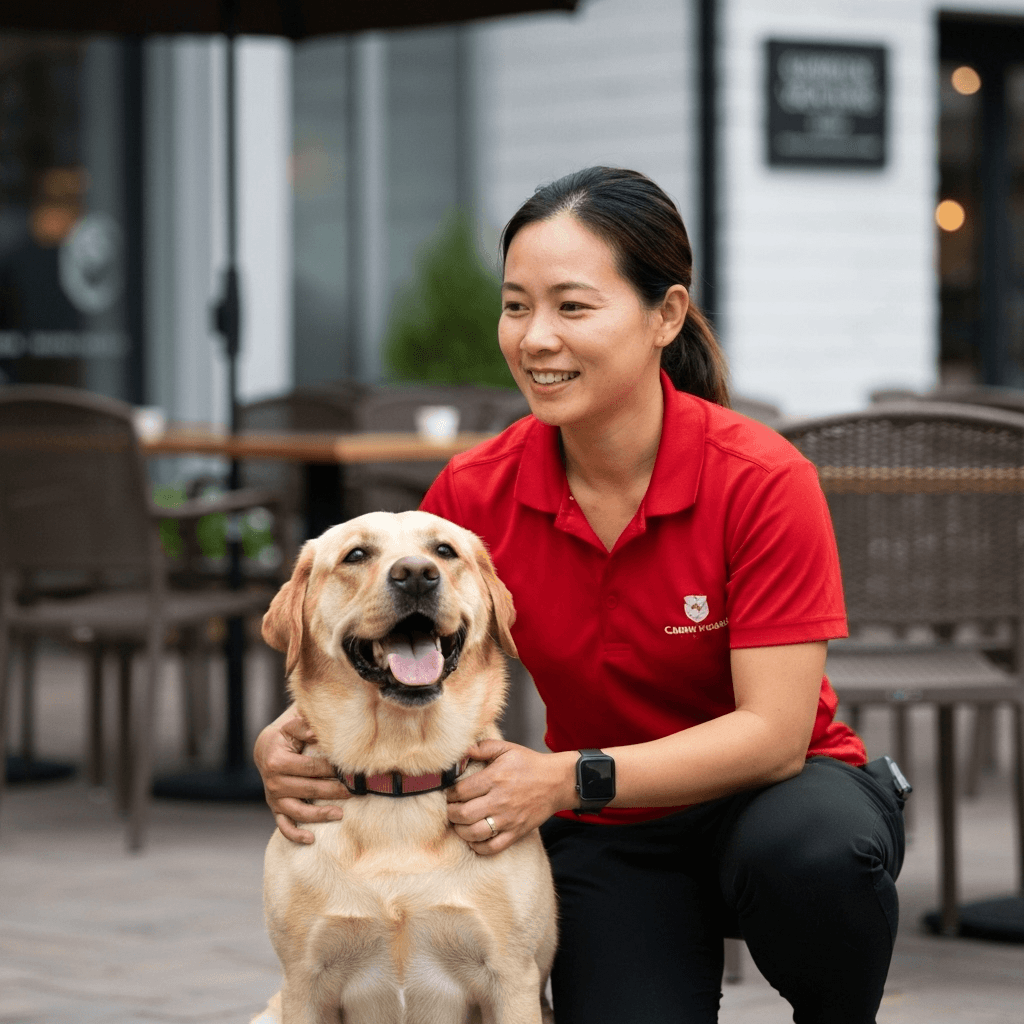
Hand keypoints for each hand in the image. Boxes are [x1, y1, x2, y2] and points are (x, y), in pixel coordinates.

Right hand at [253, 708, 350, 843]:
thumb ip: (303, 726)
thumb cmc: (286, 735)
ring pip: (299, 811)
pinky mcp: (275, 808)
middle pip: (309, 789)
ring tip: (340, 814)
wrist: (266, 748)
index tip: (350, 770)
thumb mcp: (291, 725)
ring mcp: (273, 798)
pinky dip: (295, 835)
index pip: (310, 768)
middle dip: (333, 791)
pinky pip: (284, 826)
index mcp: (277, 761)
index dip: (331, 769)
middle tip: (354, 790)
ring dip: (320, 815)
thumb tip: (316, 732)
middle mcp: (273, 782)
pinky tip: (311, 839)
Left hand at [446, 740, 575, 855]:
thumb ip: (481, 748)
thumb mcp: (506, 748)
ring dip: (461, 830)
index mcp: (495, 778)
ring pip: (474, 833)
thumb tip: (461, 752)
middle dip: (451, 813)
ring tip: (460, 824)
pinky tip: (474, 839)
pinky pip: (492, 847)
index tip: (450, 793)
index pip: (461, 791)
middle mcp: (500, 800)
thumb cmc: (529, 764)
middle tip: (452, 809)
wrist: (557, 782)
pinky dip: (478, 847)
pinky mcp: (516, 832)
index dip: (450, 794)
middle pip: (463, 814)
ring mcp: (508, 819)